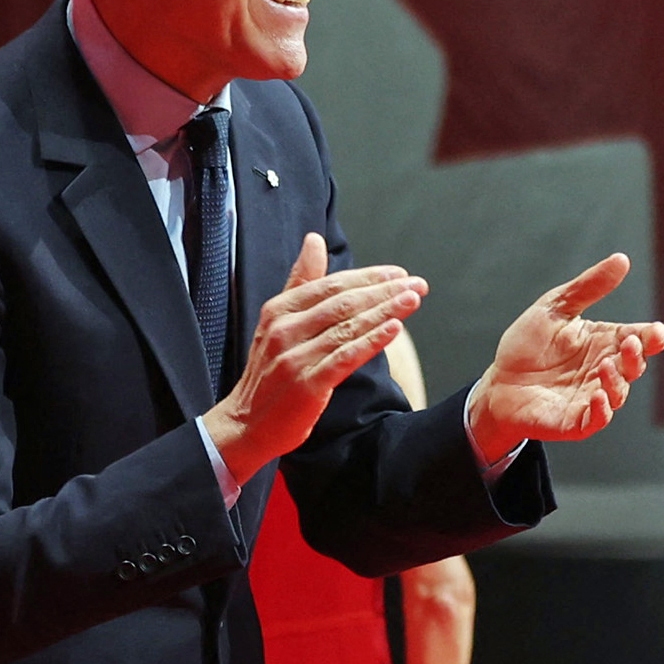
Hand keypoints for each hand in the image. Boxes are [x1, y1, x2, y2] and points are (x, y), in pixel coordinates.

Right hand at [202, 234, 425, 484]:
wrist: (245, 424)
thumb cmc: (269, 372)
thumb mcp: (277, 321)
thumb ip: (300, 281)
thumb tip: (315, 239)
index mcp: (279, 310)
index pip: (331, 284)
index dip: (368, 277)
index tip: (399, 274)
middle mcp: (285, 330)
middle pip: (343, 303)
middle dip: (384, 291)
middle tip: (417, 284)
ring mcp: (294, 357)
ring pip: (348, 327)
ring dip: (386, 311)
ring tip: (413, 300)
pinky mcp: (306, 384)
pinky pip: (345, 357)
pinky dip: (371, 341)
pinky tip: (394, 329)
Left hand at [465, 254, 663, 462]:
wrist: (498, 381)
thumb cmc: (528, 344)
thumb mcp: (555, 308)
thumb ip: (588, 287)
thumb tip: (622, 259)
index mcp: (604, 342)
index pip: (638, 338)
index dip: (651, 337)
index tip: (656, 332)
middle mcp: (604, 371)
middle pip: (633, 366)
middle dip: (637, 356)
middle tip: (632, 344)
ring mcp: (592, 398)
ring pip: (618, 393)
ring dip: (617, 381)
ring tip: (605, 365)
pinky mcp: (575, 422)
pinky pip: (596, 420)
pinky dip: (602, 410)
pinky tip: (597, 396)